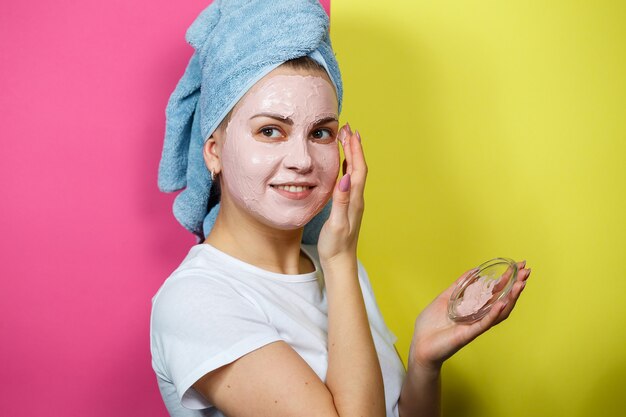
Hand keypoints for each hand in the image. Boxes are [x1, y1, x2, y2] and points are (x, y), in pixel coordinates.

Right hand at [317, 124, 366, 266]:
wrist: (340, 263)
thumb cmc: (336, 245)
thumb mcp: (337, 223)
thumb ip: (341, 201)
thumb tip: (345, 178)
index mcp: (354, 199)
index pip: (357, 169)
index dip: (355, 150)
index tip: (350, 132)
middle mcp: (356, 199)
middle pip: (357, 167)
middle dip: (353, 146)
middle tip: (347, 128)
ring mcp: (353, 203)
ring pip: (353, 173)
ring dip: (350, 155)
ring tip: (345, 140)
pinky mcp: (347, 207)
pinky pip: (348, 182)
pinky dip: (345, 168)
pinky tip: (342, 166)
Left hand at [408, 261, 531, 371]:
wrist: (419, 344)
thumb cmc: (431, 325)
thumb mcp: (445, 298)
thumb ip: (459, 286)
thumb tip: (473, 271)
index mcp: (474, 307)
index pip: (495, 291)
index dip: (507, 279)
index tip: (518, 266)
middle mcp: (478, 316)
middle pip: (502, 299)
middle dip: (515, 285)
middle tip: (526, 272)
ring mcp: (475, 325)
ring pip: (498, 312)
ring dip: (510, 298)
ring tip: (520, 285)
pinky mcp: (468, 333)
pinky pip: (484, 323)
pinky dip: (494, 313)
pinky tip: (502, 303)